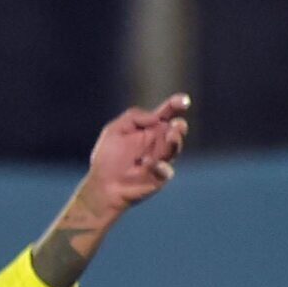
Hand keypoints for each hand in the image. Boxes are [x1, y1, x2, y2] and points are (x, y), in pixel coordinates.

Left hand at [85, 94, 190, 214]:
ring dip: (174, 141)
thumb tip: (156, 117)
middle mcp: (160, 141)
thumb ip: (134, 116)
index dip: (177, 105)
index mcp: (151, 127)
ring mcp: (162, 158)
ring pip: (175, 147)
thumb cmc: (108, 157)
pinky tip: (149, 164)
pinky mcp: (161, 175)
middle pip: (177, 129)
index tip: (184, 101)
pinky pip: (167, 170)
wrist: (103, 185)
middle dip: (178, 126)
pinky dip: (161, 167)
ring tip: (170, 137)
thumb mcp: (115, 129)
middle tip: (175, 126)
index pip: (167, 113)